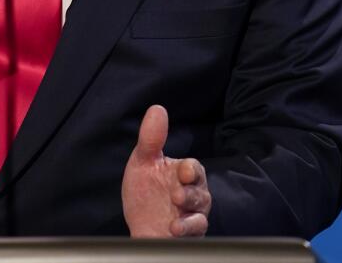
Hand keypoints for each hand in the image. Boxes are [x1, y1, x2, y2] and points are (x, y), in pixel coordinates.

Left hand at [122, 105, 211, 236]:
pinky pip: (197, 229)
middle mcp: (192, 193)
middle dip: (191, 191)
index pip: (194, 168)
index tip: (182, 172)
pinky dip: (188, 228)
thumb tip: (157, 108)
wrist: (139, 225)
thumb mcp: (143, 163)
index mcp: (182, 174)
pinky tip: (175, 227)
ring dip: (190, 208)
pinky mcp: (190, 233)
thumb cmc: (145, 192)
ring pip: (201, 210)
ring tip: (176, 206)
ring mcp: (192, 214)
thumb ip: (151, 139)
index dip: (190, 170)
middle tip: (178, 194)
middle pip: (201, 190)